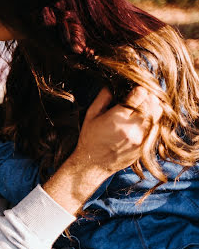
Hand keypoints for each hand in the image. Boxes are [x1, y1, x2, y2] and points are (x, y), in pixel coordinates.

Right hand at [43, 86, 162, 214]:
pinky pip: (157, 127)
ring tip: (143, 107)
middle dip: (147, 97)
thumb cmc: (90, 139)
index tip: (134, 90)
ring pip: (158, 114)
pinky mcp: (145, 146)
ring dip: (153, 107)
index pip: (140, 94)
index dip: (138, 89)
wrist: (93, 164)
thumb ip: (102, 98)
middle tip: (140, 97)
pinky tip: (144, 120)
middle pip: (152, 102)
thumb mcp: (90, 115)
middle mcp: (132, 127)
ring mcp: (141, 138)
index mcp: (117, 118)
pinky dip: (153, 120)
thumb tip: (113, 85)